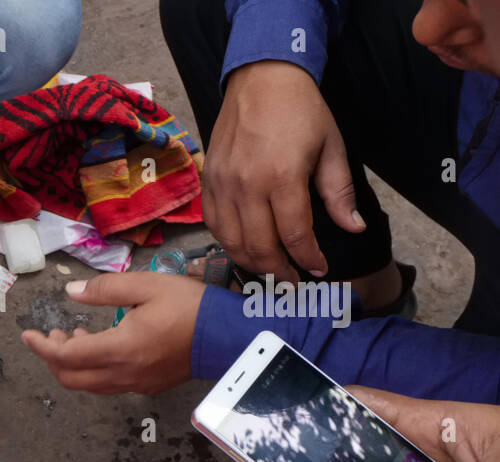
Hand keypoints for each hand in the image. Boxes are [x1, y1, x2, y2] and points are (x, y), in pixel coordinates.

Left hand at [22, 273, 205, 394]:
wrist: (229, 336)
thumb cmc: (190, 306)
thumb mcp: (146, 285)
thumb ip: (104, 290)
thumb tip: (71, 292)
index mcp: (120, 348)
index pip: (66, 356)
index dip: (42, 346)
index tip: (27, 335)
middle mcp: (123, 374)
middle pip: (70, 379)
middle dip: (52, 359)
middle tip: (50, 335)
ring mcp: (135, 385)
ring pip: (88, 386)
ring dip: (72, 365)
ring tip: (74, 335)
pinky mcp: (146, 387)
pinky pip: (107, 386)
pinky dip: (92, 370)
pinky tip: (100, 346)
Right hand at [205, 60, 363, 281]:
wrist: (261, 79)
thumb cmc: (301, 110)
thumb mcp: (331, 147)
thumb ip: (339, 192)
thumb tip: (355, 228)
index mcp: (283, 176)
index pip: (294, 234)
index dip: (307, 258)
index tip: (318, 269)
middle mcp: (247, 185)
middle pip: (260, 246)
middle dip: (279, 270)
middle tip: (293, 279)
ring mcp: (223, 185)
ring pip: (232, 242)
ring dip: (252, 262)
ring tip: (270, 269)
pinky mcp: (208, 182)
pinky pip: (214, 225)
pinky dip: (229, 243)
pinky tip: (244, 247)